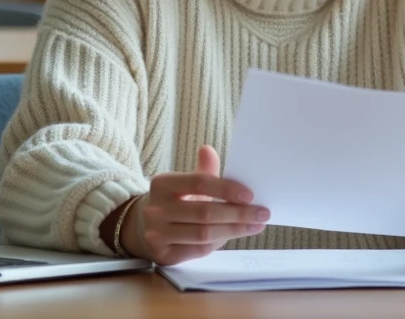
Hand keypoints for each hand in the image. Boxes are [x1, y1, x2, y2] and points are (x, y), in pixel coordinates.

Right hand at [122, 145, 268, 265]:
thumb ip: (202, 170)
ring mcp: (157, 233)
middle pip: (204, 212)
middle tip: (262, 213)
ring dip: (234, 230)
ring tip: (255, 226)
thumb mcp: (183, 183)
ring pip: (203, 234)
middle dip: (238, 214)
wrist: (141, 226)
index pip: (199, 183)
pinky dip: (219, 242)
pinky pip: (198, 250)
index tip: (250, 195)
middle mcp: (156, 209)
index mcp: (162, 183)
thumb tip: (209, 149)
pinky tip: (234, 235)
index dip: (226, 189)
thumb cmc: (172, 201)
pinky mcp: (163, 254)